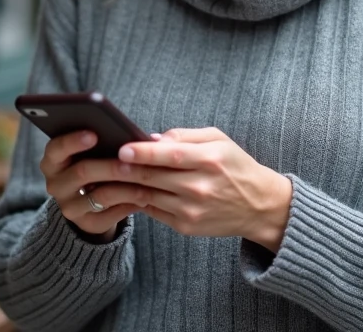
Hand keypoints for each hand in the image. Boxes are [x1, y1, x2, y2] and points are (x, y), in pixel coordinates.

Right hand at [40, 130, 154, 241]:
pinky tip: (144, 196)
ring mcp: (69, 207)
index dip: (73, 141)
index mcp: (52, 161)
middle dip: (110, 166)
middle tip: (132, 160)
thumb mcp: (91, 154)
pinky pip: (109, 214)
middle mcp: (55, 185)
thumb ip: (105, 143)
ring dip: (126, 187)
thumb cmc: (94, 165)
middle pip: (82, 172)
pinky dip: (129, 204)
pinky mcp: (85, 224)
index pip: (56, 149)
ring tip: (147, 180)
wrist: (89, 203)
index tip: (94, 134)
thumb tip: (143, 138)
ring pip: (99, 196)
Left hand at [114, 128, 292, 252]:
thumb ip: (185, 136)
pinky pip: (153, 211)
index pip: (169, 156)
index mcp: (209, 160)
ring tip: (105, 175)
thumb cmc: (236, 166)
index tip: (122, 148)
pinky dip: (137, 199)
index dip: (143, 153)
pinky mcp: (186, 227)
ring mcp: (192, 210)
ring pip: (148, 195)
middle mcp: (200, 187)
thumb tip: (152, 139)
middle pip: (153, 177)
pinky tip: (124, 189)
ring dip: (124, 185)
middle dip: (124, 169)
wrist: (259, 206)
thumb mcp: (219, 140)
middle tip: (102, 160)